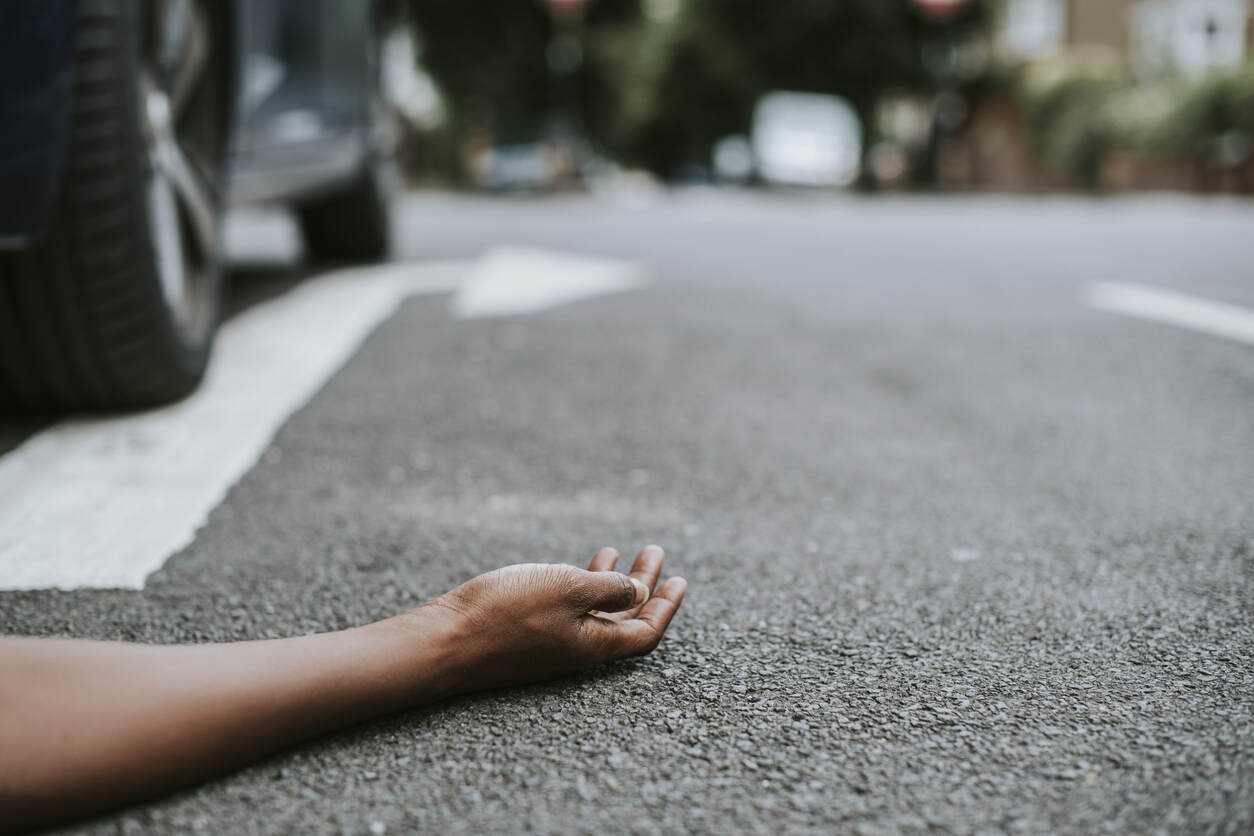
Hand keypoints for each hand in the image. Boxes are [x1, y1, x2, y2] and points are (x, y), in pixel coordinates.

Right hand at [415, 546, 686, 693]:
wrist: (445, 639)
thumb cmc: (506, 612)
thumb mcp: (568, 589)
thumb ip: (609, 589)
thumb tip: (638, 592)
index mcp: (595, 645)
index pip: (646, 630)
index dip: (666, 606)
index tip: (680, 580)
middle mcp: (578, 648)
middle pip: (624, 618)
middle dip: (643, 585)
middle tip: (655, 554)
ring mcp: (552, 641)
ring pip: (595, 611)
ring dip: (613, 581)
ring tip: (622, 552)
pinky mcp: (528, 632)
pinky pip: (569, 608)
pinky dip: (582, 584)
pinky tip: (579, 564)